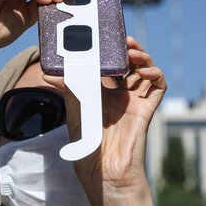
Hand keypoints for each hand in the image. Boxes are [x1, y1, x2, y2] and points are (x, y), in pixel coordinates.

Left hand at [43, 36, 165, 205]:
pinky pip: (157, 87)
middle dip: (127, 48)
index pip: (109, 63)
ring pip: (145, 70)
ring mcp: (134, 100)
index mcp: (102, 92)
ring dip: (142, 56)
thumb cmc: (87, 145)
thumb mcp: (74, 111)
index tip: (102, 35)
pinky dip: (155, 75)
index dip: (109, 49)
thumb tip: (48, 73)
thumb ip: (67, 89)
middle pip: (129, 62)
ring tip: (132, 50)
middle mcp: (120, 93)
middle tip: (121, 38)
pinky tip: (145, 71)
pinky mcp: (146, 109)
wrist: (103, 171)